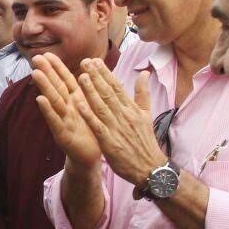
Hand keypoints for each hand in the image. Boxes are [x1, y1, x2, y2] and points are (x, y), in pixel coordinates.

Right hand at [31, 53, 101, 169]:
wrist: (91, 156)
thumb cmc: (91, 130)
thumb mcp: (91, 107)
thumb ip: (88, 90)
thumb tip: (88, 70)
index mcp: (75, 100)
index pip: (65, 80)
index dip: (57, 67)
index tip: (47, 53)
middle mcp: (66, 108)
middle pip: (56, 87)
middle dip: (47, 72)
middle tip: (35, 58)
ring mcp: (63, 120)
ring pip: (53, 100)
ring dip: (44, 87)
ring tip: (36, 73)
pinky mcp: (62, 134)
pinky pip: (55, 120)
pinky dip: (48, 110)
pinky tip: (40, 100)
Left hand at [75, 60, 166, 185]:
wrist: (149, 167)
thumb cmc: (145, 141)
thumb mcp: (147, 115)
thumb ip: (143, 93)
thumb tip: (145, 73)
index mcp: (132, 109)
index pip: (117, 87)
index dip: (105, 73)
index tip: (95, 61)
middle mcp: (125, 115)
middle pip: (109, 93)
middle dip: (96, 77)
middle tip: (85, 62)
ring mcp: (117, 128)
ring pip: (102, 106)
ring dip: (91, 91)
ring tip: (81, 77)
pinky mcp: (110, 142)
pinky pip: (98, 126)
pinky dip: (89, 115)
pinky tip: (79, 104)